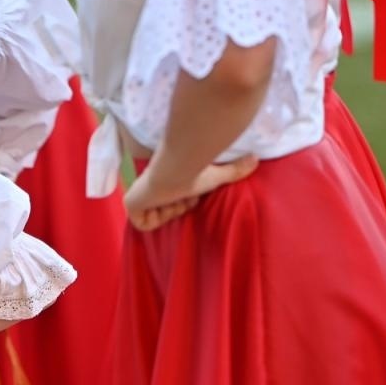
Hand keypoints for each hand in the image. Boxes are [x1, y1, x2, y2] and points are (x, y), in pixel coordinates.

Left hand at [124, 155, 258, 231]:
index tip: (189, 195)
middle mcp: (148, 188)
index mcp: (163, 181)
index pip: (173, 204)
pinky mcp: (129, 204)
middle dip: (177, 208)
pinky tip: (160, 203)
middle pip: (164, 213)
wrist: (176, 168)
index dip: (184, 203)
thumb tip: (256, 159)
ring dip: (169, 211)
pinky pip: (144, 225)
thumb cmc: (194, 170)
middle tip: (181, 195)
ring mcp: (137, 196)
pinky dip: (156, 218)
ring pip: (155, 220)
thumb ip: (234, 170)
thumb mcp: (216, 175)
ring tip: (171, 196)